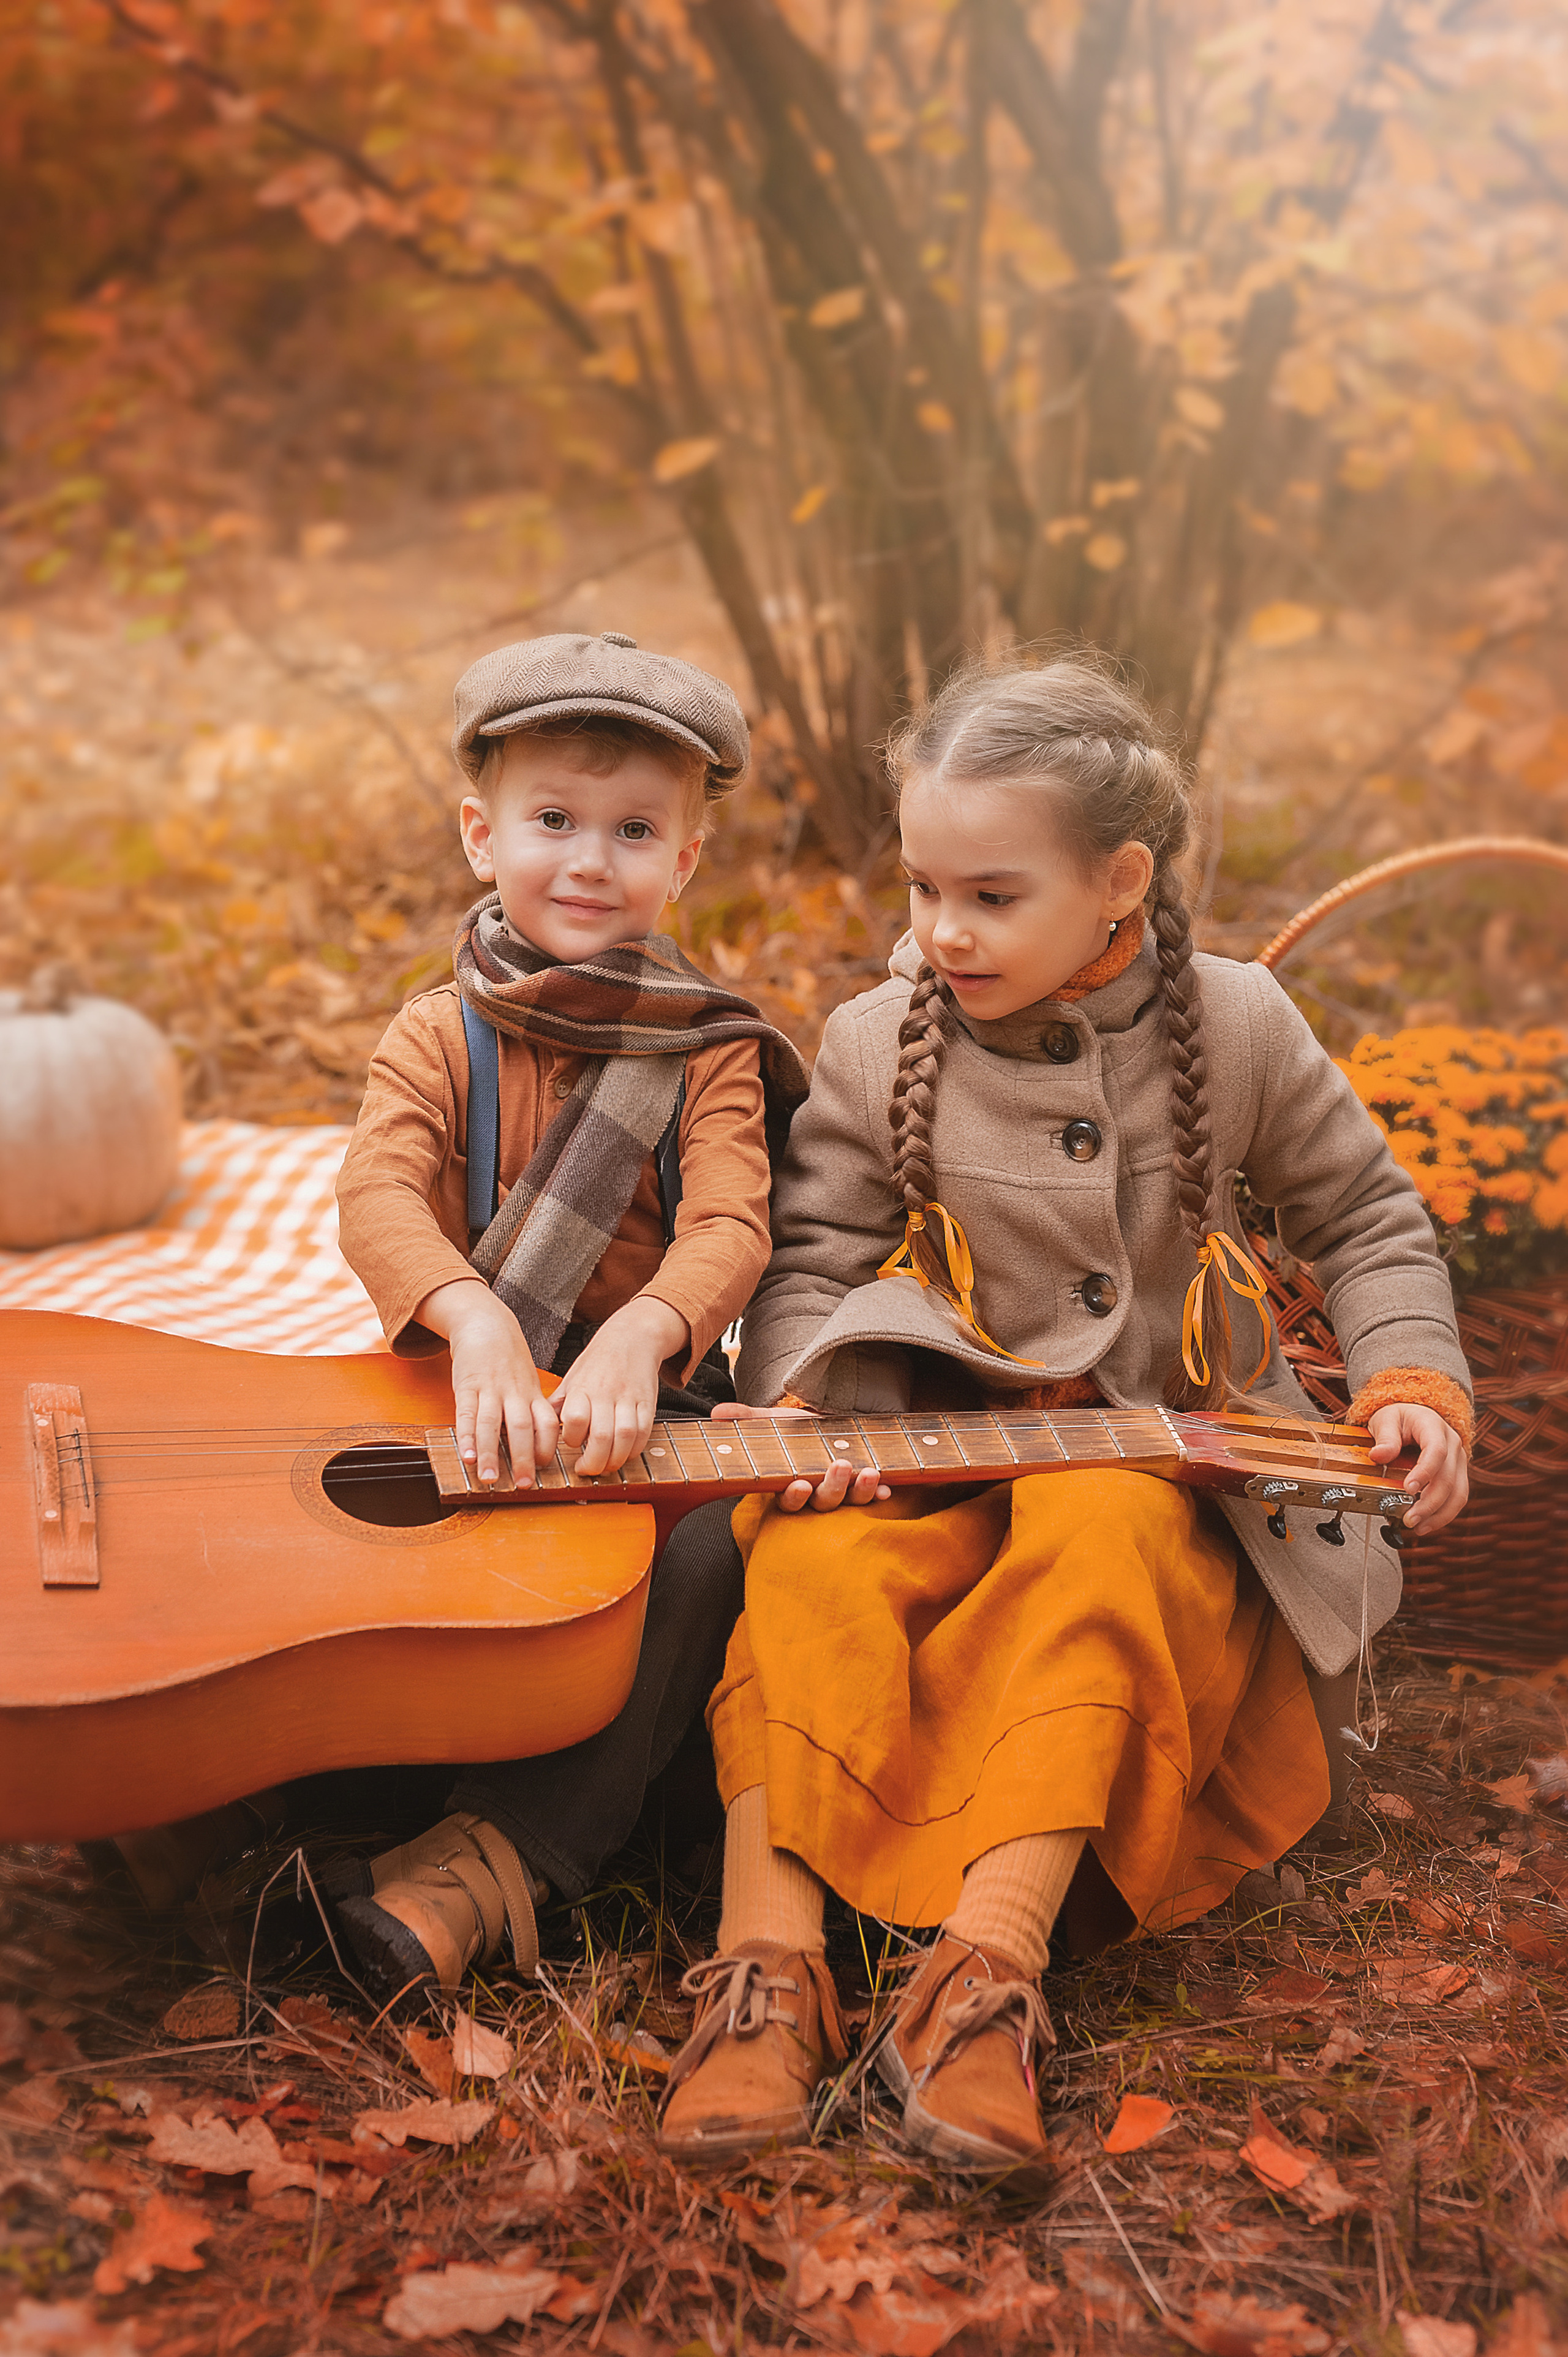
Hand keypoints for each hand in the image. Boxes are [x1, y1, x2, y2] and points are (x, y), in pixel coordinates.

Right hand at [415, 1279, 556, 1486]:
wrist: (485, 1323)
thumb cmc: (508, 1359)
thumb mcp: (527, 1381)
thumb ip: (532, 1409)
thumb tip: (539, 1444)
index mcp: (532, 1393)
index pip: (546, 1424)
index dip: (547, 1447)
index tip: (544, 1469)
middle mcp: (514, 1392)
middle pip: (522, 1428)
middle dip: (523, 1458)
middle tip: (524, 1484)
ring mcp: (490, 1388)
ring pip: (492, 1424)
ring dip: (490, 1454)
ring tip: (489, 1478)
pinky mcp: (466, 1385)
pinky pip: (467, 1414)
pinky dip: (467, 1437)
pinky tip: (466, 1456)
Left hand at [554, 1296, 689, 1476]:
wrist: (633, 1337)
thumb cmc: (598, 1361)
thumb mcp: (572, 1378)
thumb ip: (558, 1404)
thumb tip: (537, 1428)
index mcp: (583, 1387)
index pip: (574, 1419)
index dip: (571, 1439)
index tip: (571, 1445)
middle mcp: (606, 1393)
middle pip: (601, 1436)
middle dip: (593, 1462)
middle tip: (586, 1469)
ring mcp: (629, 1398)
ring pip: (625, 1438)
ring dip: (615, 1460)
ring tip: (605, 1465)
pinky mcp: (648, 1403)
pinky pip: (644, 1432)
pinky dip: (634, 1449)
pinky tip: (624, 1453)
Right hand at [712, 1400, 890, 1512]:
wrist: (829, 1425)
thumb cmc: (796, 1430)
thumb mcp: (771, 1422)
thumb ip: (746, 1418)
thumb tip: (717, 1412)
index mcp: (790, 1484)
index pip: (787, 1501)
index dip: (792, 1496)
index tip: (797, 1484)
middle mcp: (816, 1494)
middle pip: (822, 1503)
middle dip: (832, 1488)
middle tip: (839, 1466)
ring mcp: (841, 1492)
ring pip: (848, 1501)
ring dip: (859, 1490)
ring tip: (869, 1471)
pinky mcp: (863, 1486)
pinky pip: (872, 1497)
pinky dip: (879, 1493)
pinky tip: (887, 1488)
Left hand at [1366, 1403, 1468, 1535]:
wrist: (1417, 1416)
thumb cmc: (1401, 1418)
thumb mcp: (1386, 1419)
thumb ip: (1385, 1437)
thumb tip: (1378, 1455)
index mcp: (1434, 1427)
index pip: (1436, 1451)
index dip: (1425, 1472)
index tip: (1408, 1489)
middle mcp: (1453, 1445)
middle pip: (1448, 1478)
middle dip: (1429, 1503)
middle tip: (1409, 1518)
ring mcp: (1459, 1461)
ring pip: (1459, 1493)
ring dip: (1440, 1514)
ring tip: (1418, 1526)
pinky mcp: (1458, 1475)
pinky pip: (1457, 1498)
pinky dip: (1444, 1514)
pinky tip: (1427, 1524)